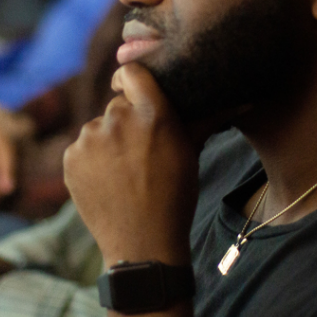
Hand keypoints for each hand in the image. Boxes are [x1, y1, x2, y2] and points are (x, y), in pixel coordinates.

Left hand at [64, 62, 200, 266]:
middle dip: (127, 122)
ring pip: (99, 128)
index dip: (131, 80)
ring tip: (124, 173)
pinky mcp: (71, 158)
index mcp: (152, 113)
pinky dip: (91, 161)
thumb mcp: (191, 153)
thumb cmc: (175, 196)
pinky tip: (107, 182)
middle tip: (139, 151)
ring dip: (108, 142)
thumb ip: (205, 118)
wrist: (142, 244)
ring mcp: (90, 138)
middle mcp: (118, 119)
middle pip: (117, 106)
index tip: (132, 91)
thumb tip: (245, 99)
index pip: (132, 72)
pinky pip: (82, 149)